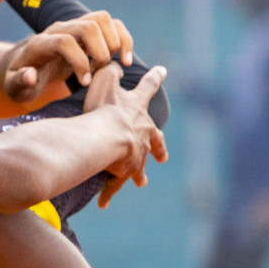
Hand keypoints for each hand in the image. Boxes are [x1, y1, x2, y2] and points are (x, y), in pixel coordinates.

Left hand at [2, 11, 135, 102]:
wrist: (24, 66)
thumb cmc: (20, 80)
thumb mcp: (14, 86)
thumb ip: (18, 82)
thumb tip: (30, 74)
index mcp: (40, 43)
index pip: (64, 41)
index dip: (79, 62)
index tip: (84, 83)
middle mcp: (58, 29)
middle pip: (88, 26)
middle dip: (101, 52)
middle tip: (100, 74)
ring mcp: (74, 27)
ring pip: (102, 19)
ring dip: (115, 43)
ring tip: (113, 66)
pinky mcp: (87, 31)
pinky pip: (112, 24)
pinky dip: (124, 40)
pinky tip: (124, 61)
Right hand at [82, 63, 168, 206]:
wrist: (107, 137)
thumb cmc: (105, 108)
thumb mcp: (105, 80)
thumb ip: (110, 70)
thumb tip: (114, 64)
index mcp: (137, 108)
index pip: (148, 87)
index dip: (155, 77)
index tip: (164, 70)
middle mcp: (142, 132)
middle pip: (155, 139)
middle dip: (158, 146)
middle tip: (163, 156)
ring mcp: (136, 154)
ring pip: (140, 165)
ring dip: (139, 173)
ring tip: (141, 182)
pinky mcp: (126, 171)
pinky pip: (115, 184)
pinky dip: (109, 193)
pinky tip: (104, 203)